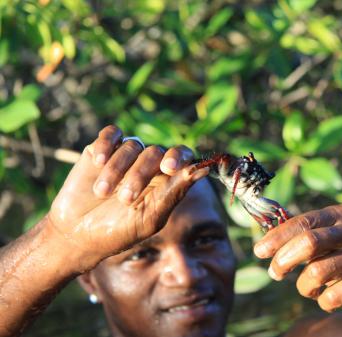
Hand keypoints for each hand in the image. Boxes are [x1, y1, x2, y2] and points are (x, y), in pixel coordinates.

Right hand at [47, 125, 207, 270]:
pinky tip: (97, 162)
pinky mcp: (102, 149)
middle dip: (140, 174)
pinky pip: (111, 134)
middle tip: (124, 199)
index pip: (182, 156)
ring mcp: (125, 155)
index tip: (168, 168)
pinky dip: (105, 145)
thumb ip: (174, 193)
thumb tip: (203, 170)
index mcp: (166, 180)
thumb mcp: (149, 217)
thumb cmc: (118, 231)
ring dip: (117, 169)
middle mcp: (149, 164)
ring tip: (101, 193)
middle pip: (155, 152)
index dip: (178, 157)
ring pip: (132, 145)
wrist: (76, 234)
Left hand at [254, 204, 341, 315]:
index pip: (302, 222)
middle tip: (274, 273)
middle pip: (309, 243)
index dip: (277, 237)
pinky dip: (322, 301)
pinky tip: (327, 298)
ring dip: (304, 286)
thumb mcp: (331, 237)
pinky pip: (333, 296)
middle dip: (284, 260)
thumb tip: (264, 242)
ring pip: (317, 272)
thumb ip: (303, 235)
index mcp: (340, 214)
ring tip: (307, 288)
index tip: (259, 251)